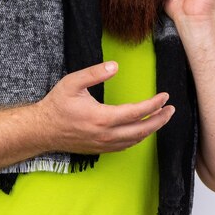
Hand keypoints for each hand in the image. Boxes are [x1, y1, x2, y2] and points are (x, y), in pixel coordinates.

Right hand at [36, 62, 173, 153]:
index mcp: (102, 117)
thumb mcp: (72, 82)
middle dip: (160, 119)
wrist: (42, 129)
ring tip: (162, 118)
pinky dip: (138, 138)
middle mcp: (106, 134)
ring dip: (152, 129)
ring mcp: (104, 144)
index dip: (154, 104)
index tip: (165, 96)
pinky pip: (126, 146)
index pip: (137, 112)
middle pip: (142, 129)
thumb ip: (94, 73)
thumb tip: (115, 66)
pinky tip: (142, 130)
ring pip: (136, 140)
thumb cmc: (56, 105)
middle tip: (171, 110)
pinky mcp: (100, 149)